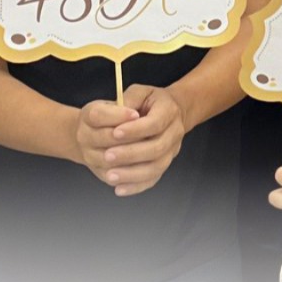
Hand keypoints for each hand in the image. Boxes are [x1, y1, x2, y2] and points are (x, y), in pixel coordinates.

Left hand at [73, 84, 187, 196]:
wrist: (170, 112)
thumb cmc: (149, 101)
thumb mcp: (140, 92)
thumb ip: (128, 100)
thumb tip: (118, 113)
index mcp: (169, 111)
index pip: (154, 123)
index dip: (135, 130)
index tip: (115, 133)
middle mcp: (175, 133)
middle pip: (156, 148)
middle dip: (130, 153)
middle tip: (107, 155)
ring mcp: (171, 152)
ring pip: (156, 167)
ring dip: (132, 174)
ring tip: (110, 175)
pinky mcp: (164, 165)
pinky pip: (152, 179)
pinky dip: (136, 186)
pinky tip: (119, 189)